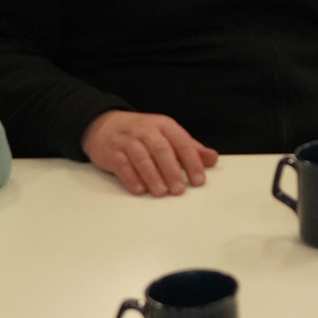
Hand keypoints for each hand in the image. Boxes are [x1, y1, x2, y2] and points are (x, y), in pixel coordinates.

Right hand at [81, 110, 217, 196]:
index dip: (192, 162)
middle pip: (161, 150)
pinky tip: (139, 189)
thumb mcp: (167, 135)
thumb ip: (189, 148)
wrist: (104, 124)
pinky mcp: (112, 152)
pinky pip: (122, 164)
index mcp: (164, 126)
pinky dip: (131, 177)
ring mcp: (128, 140)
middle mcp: (146, 130)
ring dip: (152, 176)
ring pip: (141, 157)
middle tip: (179, 190)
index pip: (182, 142)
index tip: (199, 180)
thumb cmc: (142, 134)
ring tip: (161, 192)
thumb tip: (212, 159)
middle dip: (172, 171)